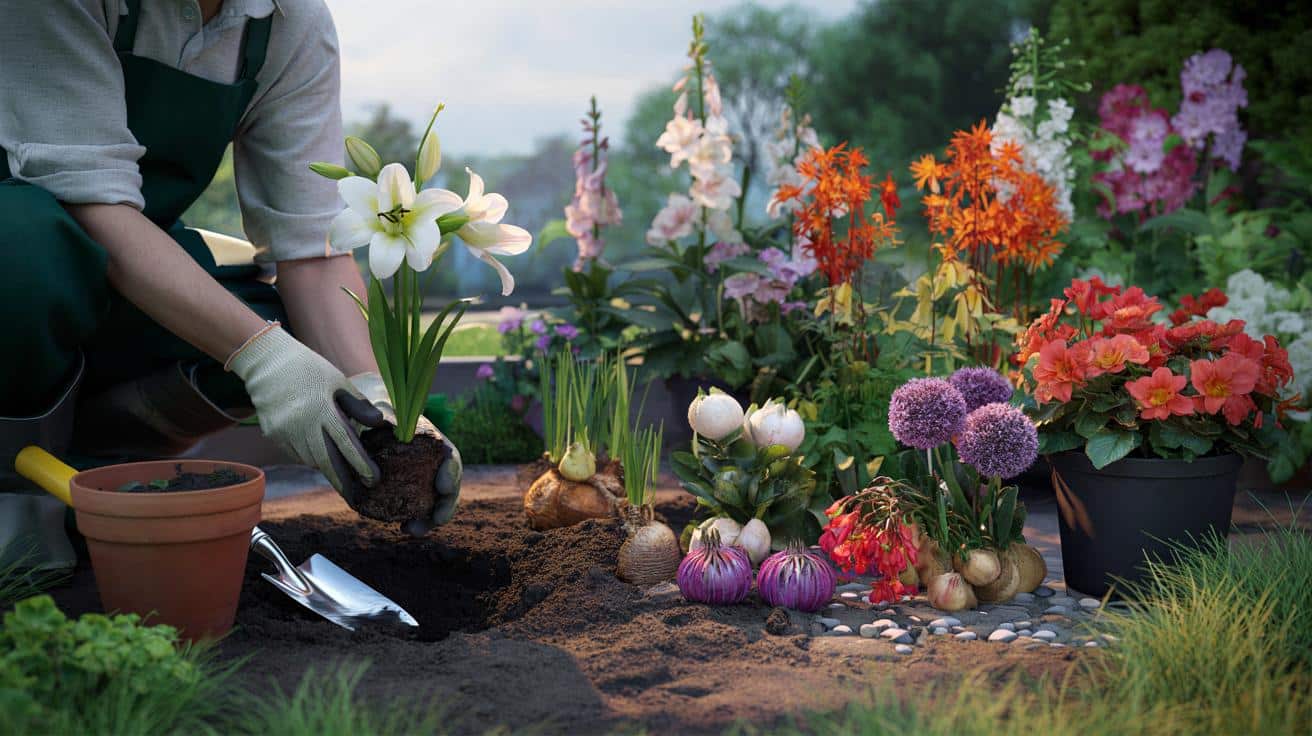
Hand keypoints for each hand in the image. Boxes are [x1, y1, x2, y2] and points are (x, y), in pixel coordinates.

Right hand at [228, 326, 385, 491]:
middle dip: (344, 482)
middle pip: (326, 462)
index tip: (374, 479)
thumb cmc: (308, 369)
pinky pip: (297, 454)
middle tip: (358, 497)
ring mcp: (285, 433)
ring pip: (312, 460)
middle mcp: (302, 425)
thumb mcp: (338, 381)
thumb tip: (379, 424)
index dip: (361, 464)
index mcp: (322, 409)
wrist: (266, 362)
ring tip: (344, 475)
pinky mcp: (273, 435)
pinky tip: (320, 452)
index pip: (346, 443)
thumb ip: (358, 404)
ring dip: (328, 468)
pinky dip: (311, 457)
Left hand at [349, 372, 462, 530]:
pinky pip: (416, 510)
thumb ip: (385, 415)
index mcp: (433, 442)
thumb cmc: (376, 410)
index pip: (451, 458)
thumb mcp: (382, 407)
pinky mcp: (405, 492)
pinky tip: (402, 527)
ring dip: (429, 520)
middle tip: (436, 519)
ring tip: (413, 530)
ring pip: (435, 503)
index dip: (452, 473)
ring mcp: (420, 479)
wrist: (363, 420)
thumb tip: (380, 422)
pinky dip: (414, 520)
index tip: (443, 486)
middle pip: (449, 486)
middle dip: (446, 506)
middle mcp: (432, 463)